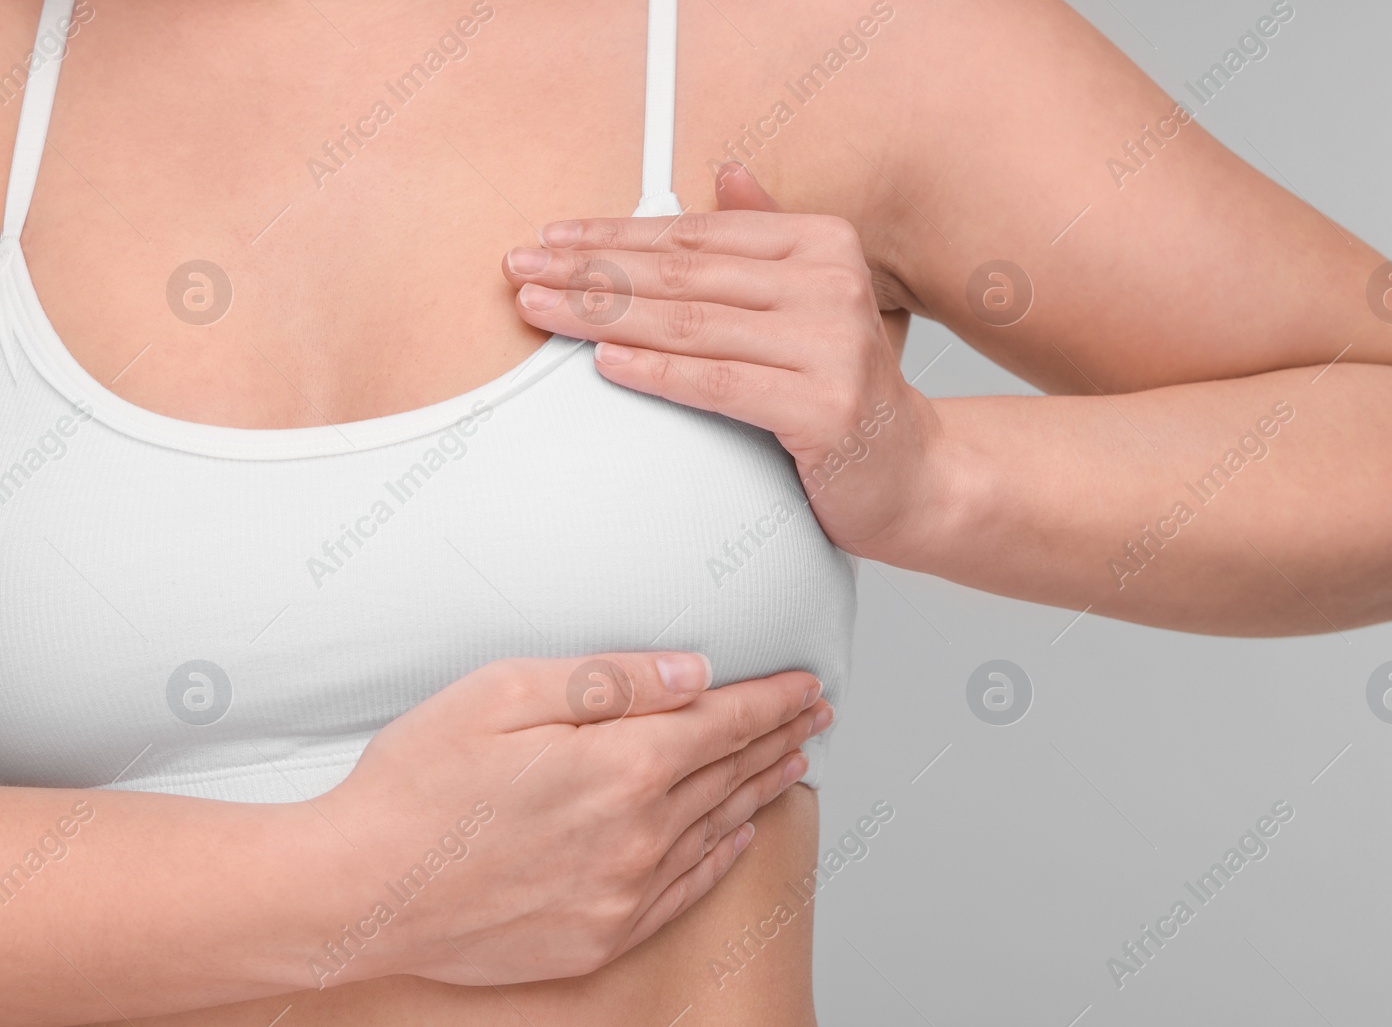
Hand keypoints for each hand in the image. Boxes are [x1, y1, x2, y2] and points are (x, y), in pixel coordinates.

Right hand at [314, 651, 830, 985]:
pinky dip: (724, 856)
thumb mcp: (507, 693)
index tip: (807, 684)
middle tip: (816, 716)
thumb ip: (613, 680)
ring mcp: (624, 893)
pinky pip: (687, 890)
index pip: (726, 723)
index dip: (773, 699)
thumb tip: (696, 672)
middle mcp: (639, 834)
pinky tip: (739, 835)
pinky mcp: (600, 936)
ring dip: (763, 790)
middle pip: (732, 774)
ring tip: (795, 763)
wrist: (359, 892)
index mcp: (622, 765)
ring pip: (719, 829)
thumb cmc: (419, 783)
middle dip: (780, 737)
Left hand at [501, 163, 947, 561]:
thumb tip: (725, 172)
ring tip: (542, 311)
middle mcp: (833, 285)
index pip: (698, 232)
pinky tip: (605, 360)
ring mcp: (831, 346)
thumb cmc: (844, 388)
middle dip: (592, 270)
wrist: (910, 473)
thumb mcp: (814, 300)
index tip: (551, 239)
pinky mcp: (824, 408)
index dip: (615, 233)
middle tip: (522, 271)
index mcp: (824, 244)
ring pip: (692, 324)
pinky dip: (656, 371)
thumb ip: (768, 239)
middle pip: (686, 272)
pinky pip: (719, 383)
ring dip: (604, 316)